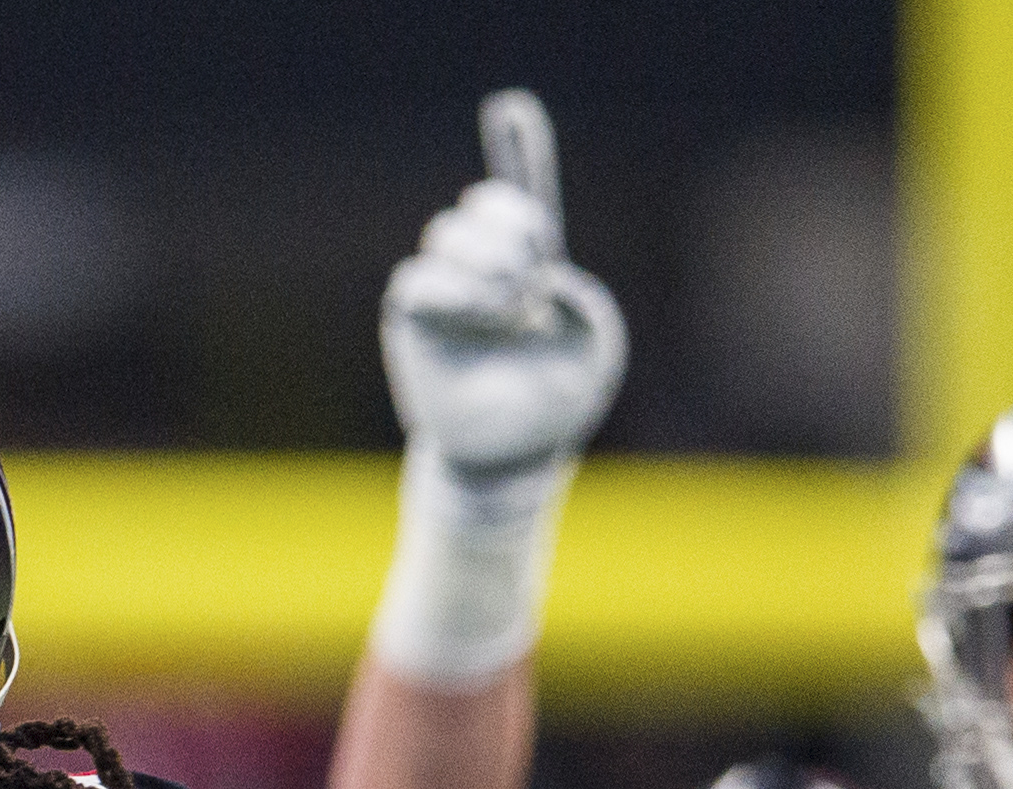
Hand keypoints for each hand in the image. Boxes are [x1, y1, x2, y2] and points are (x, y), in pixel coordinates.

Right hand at [382, 89, 626, 489]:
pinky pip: (420, 280)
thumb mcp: (598, 353)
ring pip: (447, 235)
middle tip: (534, 282)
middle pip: (483, 206)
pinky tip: (487, 318)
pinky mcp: (414, 318)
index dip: (515, 152)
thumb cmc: (554, 406)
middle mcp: (482, 269)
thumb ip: (588, 307)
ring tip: (513, 307)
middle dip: (514, 229)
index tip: (511, 106)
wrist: (510, 457)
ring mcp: (445, 291)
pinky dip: (458, 293)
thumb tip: (543, 284)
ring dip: (487, 263)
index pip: (520, 197)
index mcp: (529, 265)